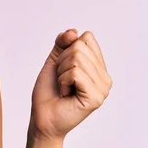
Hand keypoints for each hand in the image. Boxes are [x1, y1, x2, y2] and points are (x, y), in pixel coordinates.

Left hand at [28, 29, 112, 143]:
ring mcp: (103, 88)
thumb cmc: (48, 91)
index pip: (86, 38)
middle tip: (62, 80)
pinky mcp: (96, 97)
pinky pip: (75, 73)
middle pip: (80, 47)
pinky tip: (65, 94)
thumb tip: (73, 31)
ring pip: (77, 58)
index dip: (66, 49)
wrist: (42, 116)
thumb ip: (63, 43)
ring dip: (61, 72)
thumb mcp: (54, 60)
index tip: (63, 68)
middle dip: (61, 61)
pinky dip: (63, 80)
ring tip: (64, 87)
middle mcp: (105, 77)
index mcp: (98, 67)